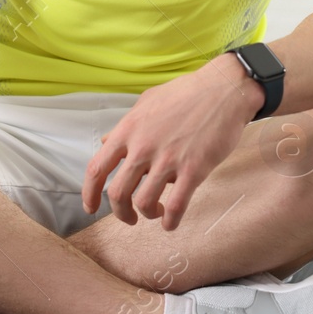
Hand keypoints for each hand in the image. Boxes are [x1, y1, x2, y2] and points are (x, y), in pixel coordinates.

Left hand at [81, 57, 262, 230]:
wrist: (224, 90)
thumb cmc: (186, 93)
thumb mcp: (147, 103)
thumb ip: (125, 126)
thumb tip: (106, 143)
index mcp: (128, 130)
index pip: (97, 168)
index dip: (89, 194)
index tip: (91, 207)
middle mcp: (143, 147)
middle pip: (117, 193)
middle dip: (120, 212)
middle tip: (129, 217)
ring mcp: (168, 160)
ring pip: (144, 203)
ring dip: (148, 215)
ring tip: (157, 213)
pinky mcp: (193, 169)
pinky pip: (177, 206)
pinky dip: (171, 221)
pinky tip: (171, 223)